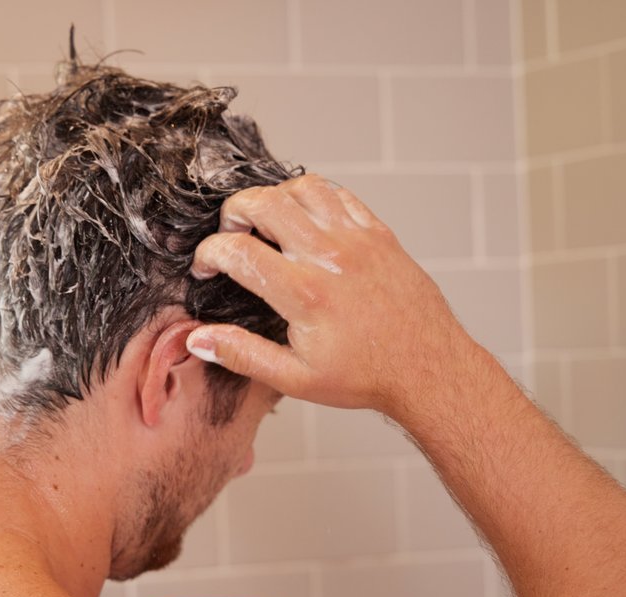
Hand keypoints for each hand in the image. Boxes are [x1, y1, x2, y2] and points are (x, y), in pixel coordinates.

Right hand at [187, 174, 468, 416]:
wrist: (428, 368)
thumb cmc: (365, 377)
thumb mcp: (295, 379)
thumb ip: (243, 355)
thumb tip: (197, 339)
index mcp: (304, 294)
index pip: (238, 251)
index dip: (209, 254)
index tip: (206, 267)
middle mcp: (329, 258)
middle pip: (264, 203)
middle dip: (233, 213)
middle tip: (232, 236)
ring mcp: (357, 240)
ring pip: (302, 188)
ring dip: (274, 197)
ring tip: (267, 223)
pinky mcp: (379, 234)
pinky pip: (339, 194)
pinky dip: (313, 198)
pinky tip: (306, 222)